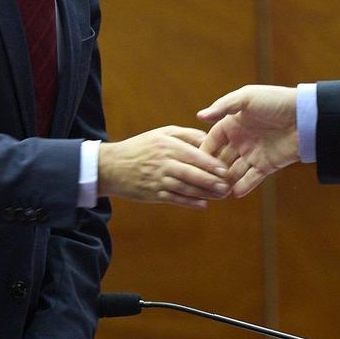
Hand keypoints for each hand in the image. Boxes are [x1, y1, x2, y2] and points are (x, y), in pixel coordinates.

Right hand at [97, 126, 232, 206]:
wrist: (112, 166)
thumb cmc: (141, 147)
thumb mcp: (162, 133)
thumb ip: (187, 135)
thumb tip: (209, 140)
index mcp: (167, 145)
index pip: (194, 155)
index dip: (211, 164)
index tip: (226, 170)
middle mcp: (163, 163)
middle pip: (192, 174)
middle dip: (212, 182)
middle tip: (227, 186)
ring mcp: (157, 180)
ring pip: (185, 188)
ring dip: (205, 193)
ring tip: (221, 196)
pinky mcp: (153, 194)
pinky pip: (175, 199)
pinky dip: (189, 203)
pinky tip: (202, 204)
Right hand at [196, 84, 299, 196]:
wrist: (306, 115)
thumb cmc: (276, 101)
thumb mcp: (247, 97)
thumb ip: (223, 107)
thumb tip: (200, 116)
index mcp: (233, 124)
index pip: (212, 141)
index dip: (203, 151)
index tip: (192, 163)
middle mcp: (241, 140)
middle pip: (221, 159)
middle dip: (212, 171)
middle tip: (201, 183)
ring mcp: (253, 154)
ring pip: (234, 171)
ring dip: (225, 181)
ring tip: (216, 192)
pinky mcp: (267, 165)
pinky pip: (252, 178)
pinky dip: (243, 187)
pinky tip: (233, 194)